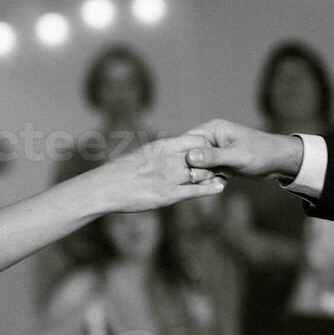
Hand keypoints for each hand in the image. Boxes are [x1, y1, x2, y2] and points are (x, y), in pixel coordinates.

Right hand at [96, 134, 225, 213]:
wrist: (106, 187)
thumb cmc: (121, 171)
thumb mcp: (143, 155)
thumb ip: (160, 153)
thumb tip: (169, 150)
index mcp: (163, 146)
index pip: (194, 139)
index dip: (207, 144)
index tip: (214, 148)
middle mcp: (169, 159)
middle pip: (202, 155)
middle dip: (215, 158)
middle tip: (227, 161)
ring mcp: (170, 177)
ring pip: (202, 173)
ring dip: (215, 174)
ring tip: (227, 174)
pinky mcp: (168, 195)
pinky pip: (195, 191)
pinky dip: (210, 189)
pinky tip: (220, 188)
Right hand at [182, 119, 303, 179]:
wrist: (278, 160)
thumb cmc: (260, 154)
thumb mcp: (236, 156)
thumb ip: (213, 156)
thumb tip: (190, 157)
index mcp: (212, 129)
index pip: (186, 141)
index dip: (180, 156)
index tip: (176, 172)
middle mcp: (211, 137)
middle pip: (189, 153)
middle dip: (188, 167)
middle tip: (188, 182)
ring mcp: (215, 149)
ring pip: (197, 163)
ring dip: (198, 174)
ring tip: (201, 184)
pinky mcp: (220, 160)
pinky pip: (206, 169)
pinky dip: (207, 177)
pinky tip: (211, 185)